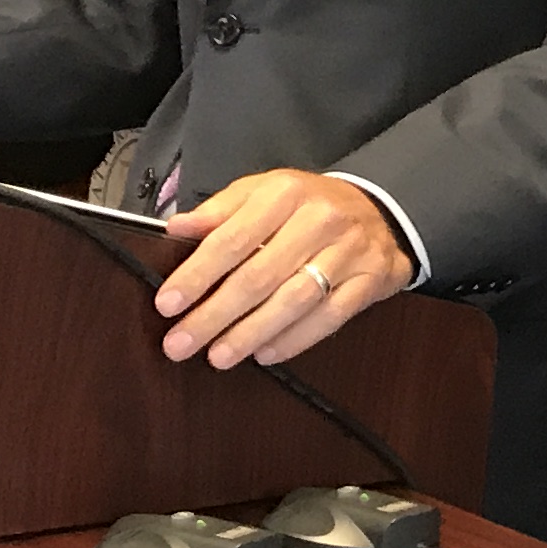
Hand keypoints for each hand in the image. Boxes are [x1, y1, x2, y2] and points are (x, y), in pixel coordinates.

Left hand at [153, 170, 413, 367]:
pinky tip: (265, 353)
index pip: (232, 238)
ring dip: (251, 333)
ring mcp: (348, 251)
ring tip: (218, 356)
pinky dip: (294, 340)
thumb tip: (176, 228)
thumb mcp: (263, 192)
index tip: (168, 303)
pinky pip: (329, 317)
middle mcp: (320, 219)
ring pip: (293, 300)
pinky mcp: (369, 279)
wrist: (378, 211)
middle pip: (259, 275)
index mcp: (286, 193)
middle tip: (181, 343)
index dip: (197, 275)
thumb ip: (219, 210)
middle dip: (214, 315)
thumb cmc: (307, 206)